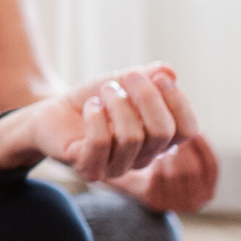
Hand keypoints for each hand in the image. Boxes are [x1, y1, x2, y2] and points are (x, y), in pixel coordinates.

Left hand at [0, 63, 199, 179]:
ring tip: (104, 90)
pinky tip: (90, 106)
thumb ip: (146, 77)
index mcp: (158, 140)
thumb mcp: (121, 82)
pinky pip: (101, 143)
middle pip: (163, 132)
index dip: (178, 102)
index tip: (159, 77)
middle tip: (128, 76)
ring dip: (117, 103)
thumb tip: (169, 71)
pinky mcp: (90, 169)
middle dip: (147, 97)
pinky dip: (96, 117)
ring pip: (132, 137)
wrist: (53, 114)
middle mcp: (143, 158)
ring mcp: (117, 168)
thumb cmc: (93, 99)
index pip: (187, 130)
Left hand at [108, 133, 218, 212]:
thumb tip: (195, 128)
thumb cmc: (165, 164)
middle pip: (192, 170)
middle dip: (182, 148)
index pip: (211, 165)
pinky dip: (154, 162)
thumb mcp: (185, 157)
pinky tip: (151, 153)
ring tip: (161, 141)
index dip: (203, 146)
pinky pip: (157, 177)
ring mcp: (175, 205)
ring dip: (167, 154)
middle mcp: (196, 203)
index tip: (195, 129)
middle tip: (172, 131)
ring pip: (174, 173)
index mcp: (208, 192)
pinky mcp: (156, 202)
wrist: (136, 181)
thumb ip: (193, 146)